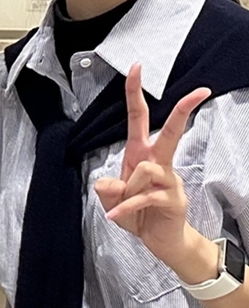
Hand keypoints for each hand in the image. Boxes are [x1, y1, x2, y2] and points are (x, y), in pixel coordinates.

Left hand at [92, 64, 210, 271]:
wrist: (159, 240)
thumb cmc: (136, 213)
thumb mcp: (112, 200)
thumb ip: (106, 188)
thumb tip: (108, 181)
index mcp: (141, 155)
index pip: (139, 119)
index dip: (135, 94)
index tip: (136, 68)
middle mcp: (158, 163)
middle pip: (172, 132)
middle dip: (183, 110)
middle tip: (201, 91)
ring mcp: (169, 180)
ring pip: (144, 170)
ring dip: (125, 191)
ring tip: (123, 207)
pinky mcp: (172, 199)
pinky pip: (142, 197)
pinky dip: (125, 209)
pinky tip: (116, 219)